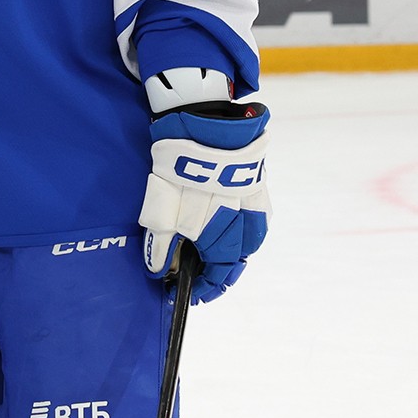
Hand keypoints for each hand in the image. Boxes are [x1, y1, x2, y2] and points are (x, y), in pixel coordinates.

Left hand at [139, 100, 268, 303]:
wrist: (206, 122)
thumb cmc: (177, 164)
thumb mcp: (160, 205)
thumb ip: (161, 242)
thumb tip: (159, 271)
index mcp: (217, 233)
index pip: (213, 275)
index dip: (200, 289)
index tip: (184, 294)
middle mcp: (240, 225)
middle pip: (230, 262)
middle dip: (214, 277)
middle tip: (199, 284)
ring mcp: (253, 207)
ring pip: (246, 245)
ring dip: (231, 258)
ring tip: (216, 266)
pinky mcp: (259, 189)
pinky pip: (256, 223)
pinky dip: (245, 234)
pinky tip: (236, 237)